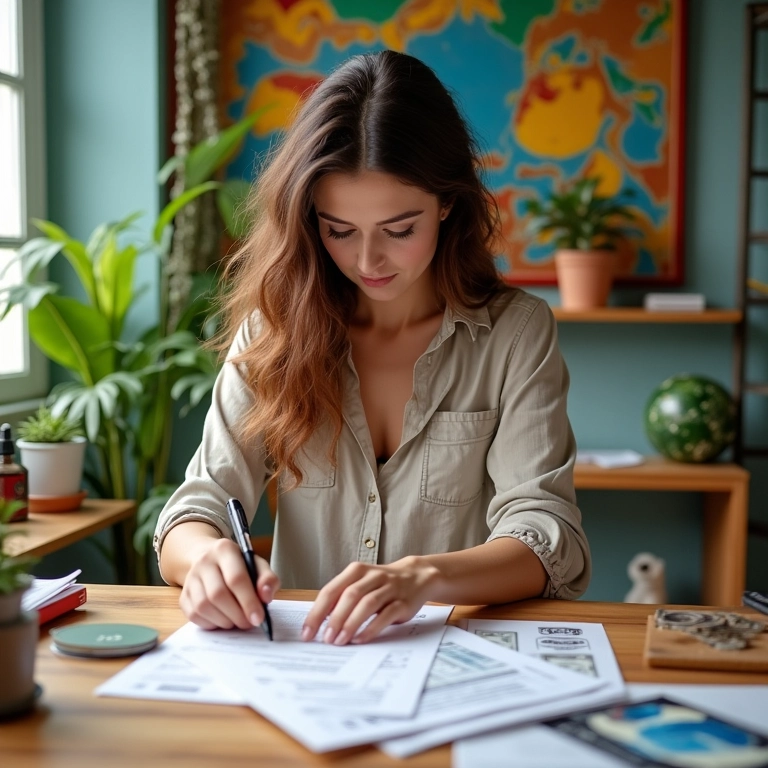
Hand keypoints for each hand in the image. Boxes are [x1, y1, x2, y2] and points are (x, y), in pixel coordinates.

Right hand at [179, 537, 280, 629]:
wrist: (209, 560)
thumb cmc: (239, 566)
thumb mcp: (258, 565)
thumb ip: (267, 579)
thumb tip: (266, 597)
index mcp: (225, 549)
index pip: (236, 578)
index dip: (248, 601)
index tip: (258, 618)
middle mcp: (204, 562)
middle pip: (218, 594)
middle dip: (237, 614)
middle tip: (249, 623)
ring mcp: (190, 579)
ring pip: (204, 606)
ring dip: (224, 621)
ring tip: (237, 621)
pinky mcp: (183, 596)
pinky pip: (194, 615)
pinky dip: (211, 623)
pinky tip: (223, 619)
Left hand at [301, 557, 439, 644]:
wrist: (416, 576)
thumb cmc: (381, 584)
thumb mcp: (360, 584)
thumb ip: (341, 598)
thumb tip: (318, 622)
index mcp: (356, 570)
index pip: (331, 590)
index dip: (317, 612)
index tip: (307, 632)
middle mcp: (372, 576)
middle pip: (349, 596)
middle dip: (334, 619)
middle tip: (325, 639)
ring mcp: (389, 588)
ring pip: (367, 604)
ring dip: (351, 624)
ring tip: (340, 641)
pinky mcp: (403, 602)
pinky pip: (386, 615)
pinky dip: (371, 628)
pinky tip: (360, 639)